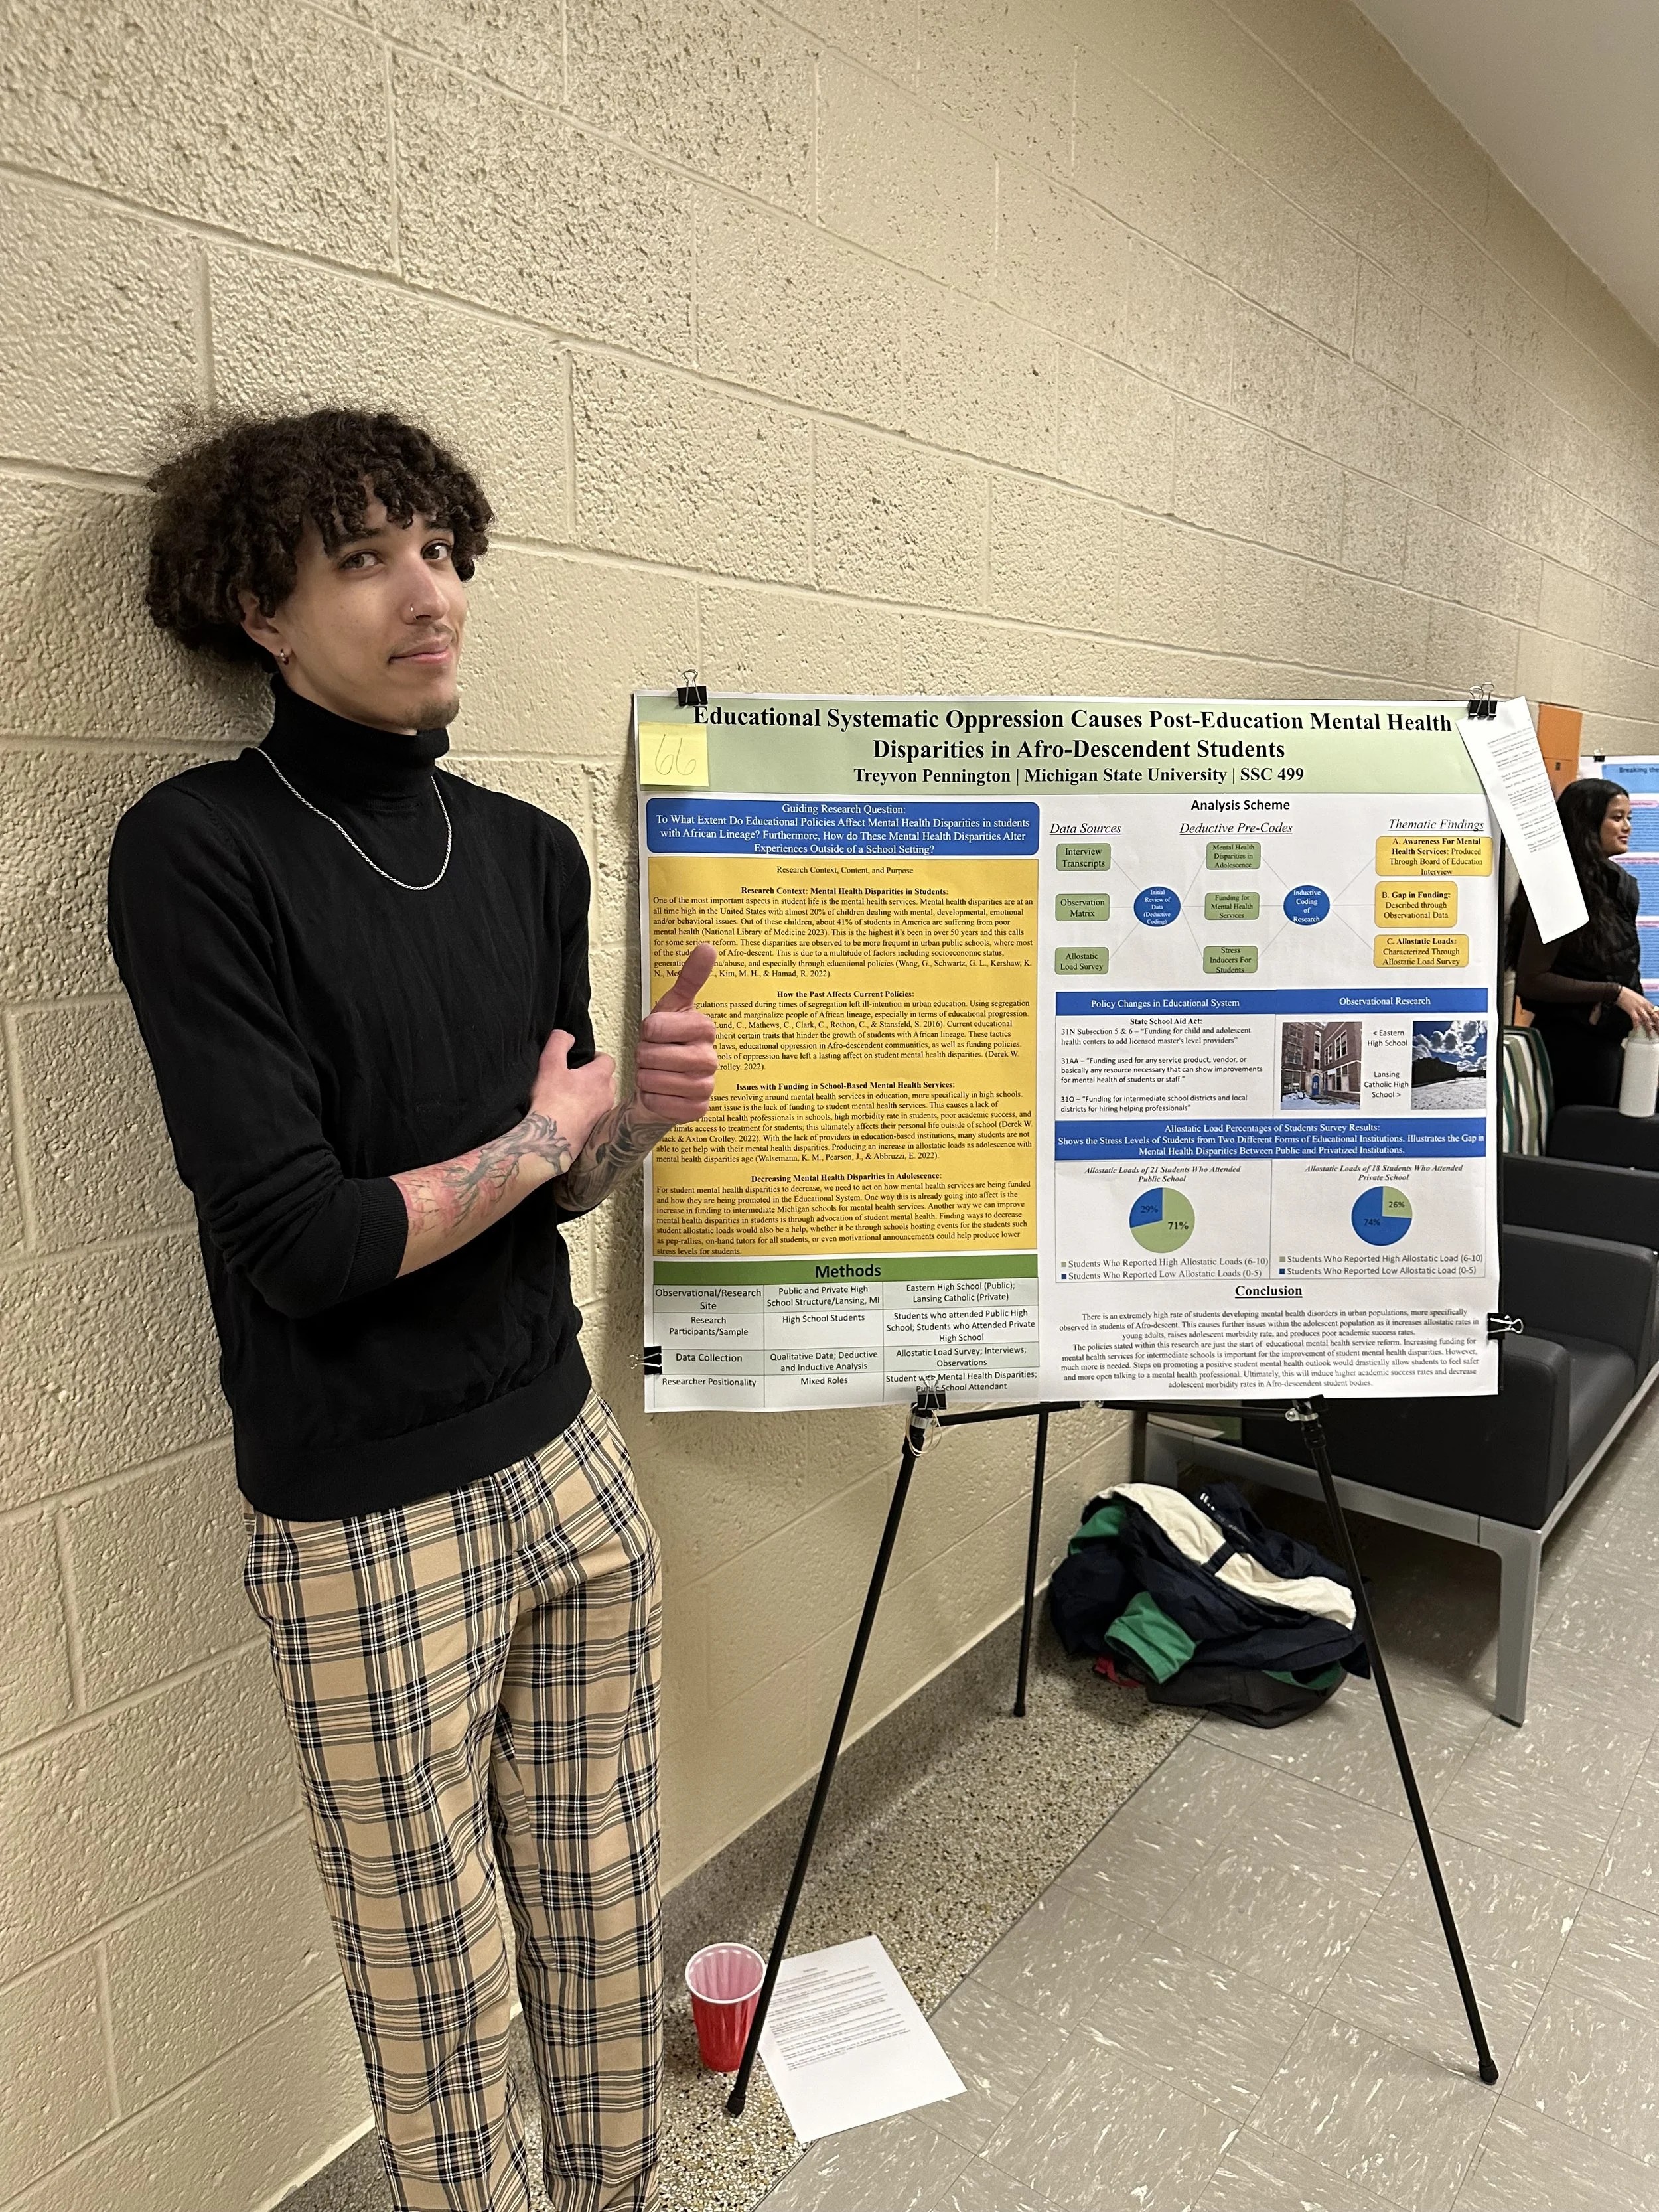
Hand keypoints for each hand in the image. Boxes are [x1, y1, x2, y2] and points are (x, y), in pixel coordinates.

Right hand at [529, 1028, 616, 1159]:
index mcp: (599, 1077)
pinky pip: (597, 1115)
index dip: (596, 1057)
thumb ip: (558, 1043)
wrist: (549, 1139)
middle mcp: (606, 1096)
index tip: (582, 1060)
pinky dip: (589, 1112)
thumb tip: (567, 1036)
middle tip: (576, 1077)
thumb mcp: (549, 1064)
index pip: (608, 1060)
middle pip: (608, 1080)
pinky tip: (572, 1114)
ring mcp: (603, 1115)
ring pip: (603, 1099)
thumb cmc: (550, 1102)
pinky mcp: (596, 1130)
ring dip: (593, 1095)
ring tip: (573, 1096)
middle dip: (596, 1076)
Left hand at [637, 945, 717, 1123]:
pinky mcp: (699, 1110)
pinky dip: (652, 1099)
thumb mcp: (672, 1007)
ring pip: (653, 1080)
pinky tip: (661, 1094)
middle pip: (652, 1055)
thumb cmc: (664, 1043)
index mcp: (705, 1028)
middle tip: (653, 1057)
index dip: (646, 1031)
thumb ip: (690, 977)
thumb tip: (708, 947)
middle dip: (643, 1057)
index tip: (655, 1034)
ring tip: (656, 1074)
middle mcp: (711, 1057)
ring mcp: (707, 1086)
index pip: (655, 1026)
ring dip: (645, 1078)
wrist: (661, 1083)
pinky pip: (660, 1103)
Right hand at [1619, 987, 1658, 1034]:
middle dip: (1658, 1026)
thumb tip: (1648, 1013)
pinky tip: (1637, 1031)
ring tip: (1650, 1036)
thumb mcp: (1640, 999)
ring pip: (1647, 1020)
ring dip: (1649, 1029)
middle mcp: (1645, 1006)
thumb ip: (1645, 1006)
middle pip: (1655, 1017)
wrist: (1619, 992)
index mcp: (1648, 1003)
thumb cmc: (1628, 995)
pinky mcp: (1631, 1010)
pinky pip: (1636, 1019)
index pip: (1658, 1012)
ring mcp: (1638, 1008)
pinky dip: (1637, 1025)